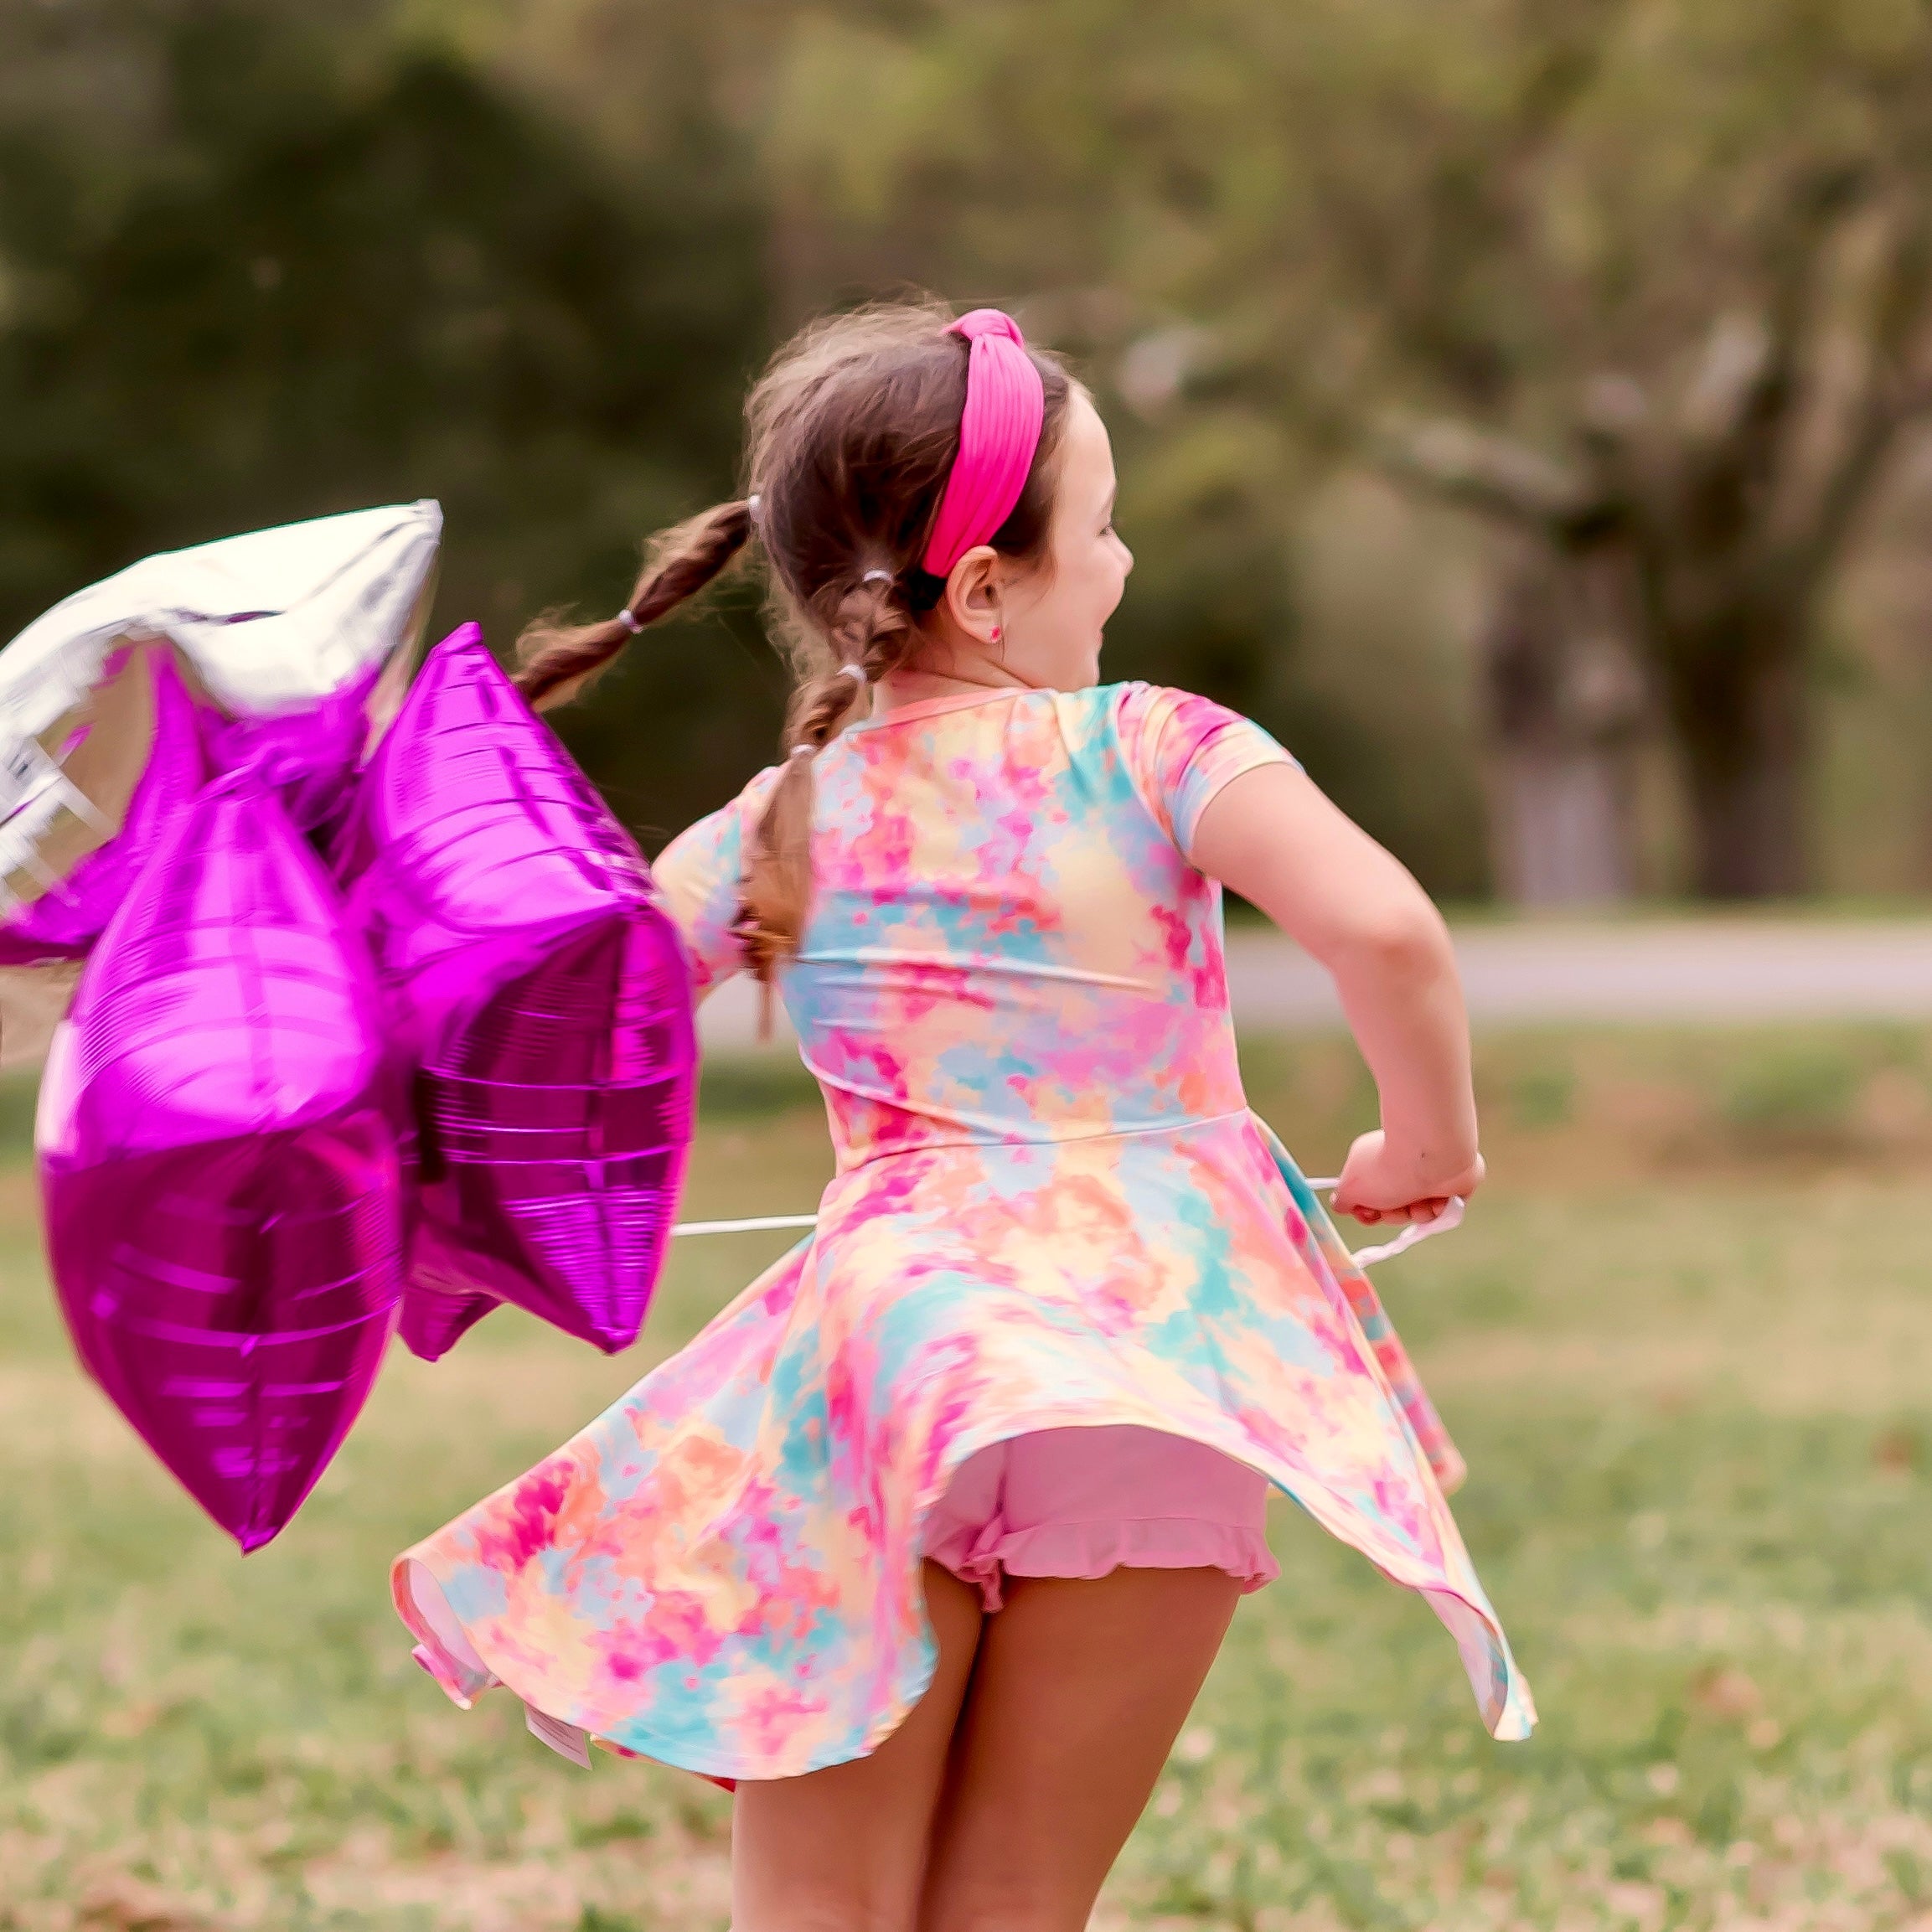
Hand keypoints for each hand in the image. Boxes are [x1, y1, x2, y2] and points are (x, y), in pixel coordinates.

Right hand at [1330, 1129, 1483, 1226]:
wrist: (1431, 1158)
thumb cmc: (1387, 1168)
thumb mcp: (1351, 1188)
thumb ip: (1342, 1200)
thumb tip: (1342, 1205)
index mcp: (1376, 1163)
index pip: (1370, 1196)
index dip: (1368, 1212)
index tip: (1368, 1215)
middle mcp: (1402, 1169)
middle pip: (1394, 1208)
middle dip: (1392, 1215)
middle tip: (1393, 1206)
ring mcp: (1427, 1176)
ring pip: (1418, 1212)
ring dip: (1415, 1213)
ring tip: (1417, 1201)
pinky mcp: (1451, 1184)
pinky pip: (1442, 1211)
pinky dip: (1438, 1211)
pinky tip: (1435, 1199)